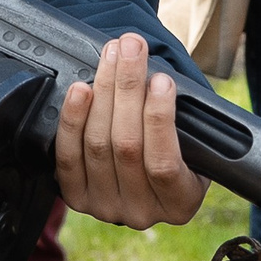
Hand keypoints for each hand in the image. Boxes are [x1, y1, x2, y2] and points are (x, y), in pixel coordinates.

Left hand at [54, 34, 207, 229]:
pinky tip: (81, 90)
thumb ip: (179, 119)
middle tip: (131, 48)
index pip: (164, 163)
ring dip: (104, 90)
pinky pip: (68, 155)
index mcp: (180, 203)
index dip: (159, 118)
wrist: (143, 167)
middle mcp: (142, 213)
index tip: (161, 79)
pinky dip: (72, 118)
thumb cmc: (174, 147)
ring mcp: (106, 207)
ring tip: (112, 55)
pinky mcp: (77, 197)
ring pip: (98, 143)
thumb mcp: (191, 141)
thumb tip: (155, 78)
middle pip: (127, 145)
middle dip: (128, 88)